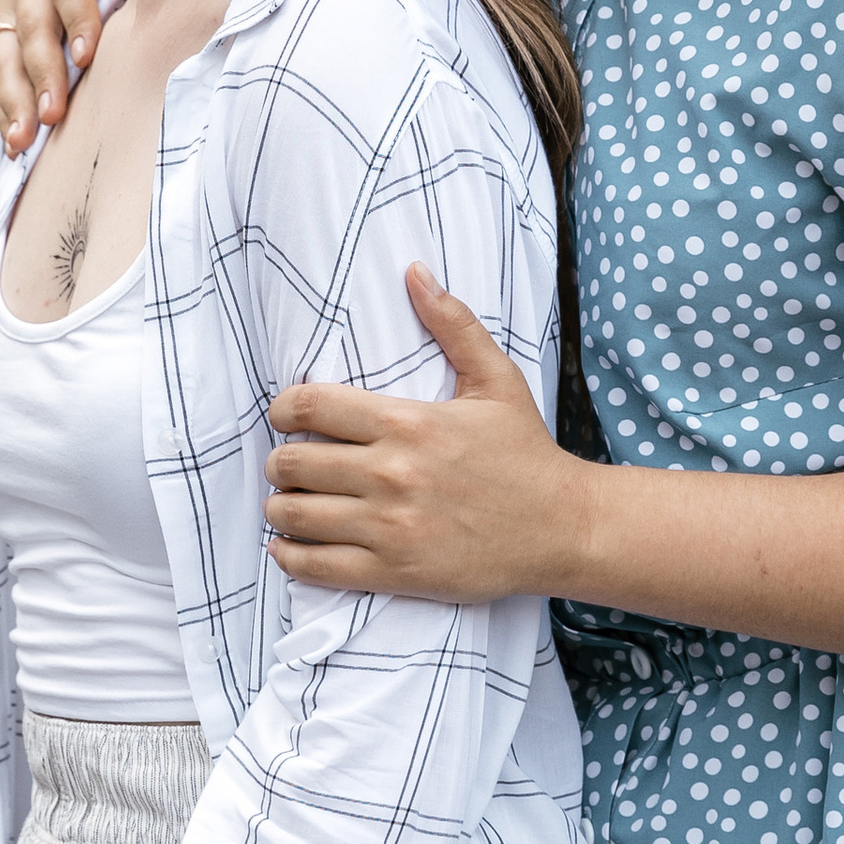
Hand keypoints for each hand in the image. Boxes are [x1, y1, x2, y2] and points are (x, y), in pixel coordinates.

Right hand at [0, 0, 136, 156]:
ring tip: (24, 139)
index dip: (77, 20)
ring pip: (5, 52)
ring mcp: (10, 5)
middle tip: (52, 115)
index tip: (86, 60)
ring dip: (14, 99)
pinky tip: (14, 141)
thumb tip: (170, 31)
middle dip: (43, 73)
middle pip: (34, 23)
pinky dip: (4, 110)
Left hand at [265, 267, 589, 605]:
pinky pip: (318, 567)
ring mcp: (390, 526)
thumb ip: (453, 324)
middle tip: (288, 465)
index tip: (286, 416)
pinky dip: (290, 557)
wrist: (563, 529)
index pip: (310, 406)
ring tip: (287, 503)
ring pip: (296, 514)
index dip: (284, 409)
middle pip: (293, 463)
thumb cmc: (525, 454)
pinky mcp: (395, 571)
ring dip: (280, 507)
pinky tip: (288, 547)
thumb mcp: (496, 381)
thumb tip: (414, 272)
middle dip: (280, 462)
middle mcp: (392, 473)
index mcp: (408, 422)